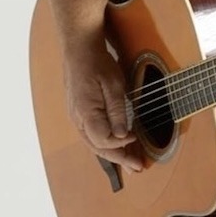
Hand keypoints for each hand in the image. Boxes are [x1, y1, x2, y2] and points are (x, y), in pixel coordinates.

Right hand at [62, 38, 141, 171]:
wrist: (79, 49)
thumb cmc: (97, 64)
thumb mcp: (113, 84)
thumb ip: (117, 111)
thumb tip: (122, 135)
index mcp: (85, 113)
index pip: (104, 140)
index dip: (122, 144)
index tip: (136, 138)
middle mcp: (78, 119)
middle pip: (98, 147)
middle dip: (119, 159)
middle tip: (138, 167)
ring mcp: (77, 117)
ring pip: (94, 143)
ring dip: (113, 154)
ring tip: (131, 162)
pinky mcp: (80, 113)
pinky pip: (92, 135)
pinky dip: (106, 144)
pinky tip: (118, 146)